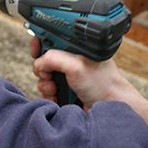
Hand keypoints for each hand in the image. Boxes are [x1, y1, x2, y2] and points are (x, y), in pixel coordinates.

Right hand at [31, 37, 147, 124]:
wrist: (111, 107)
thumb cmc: (103, 83)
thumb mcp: (77, 66)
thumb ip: (54, 58)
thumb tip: (39, 63)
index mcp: (75, 49)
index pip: (52, 39)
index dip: (41, 43)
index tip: (36, 49)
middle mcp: (71, 61)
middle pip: (44, 60)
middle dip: (42, 69)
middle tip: (49, 74)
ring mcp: (68, 77)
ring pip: (44, 77)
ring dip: (46, 85)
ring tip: (56, 89)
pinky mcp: (66, 91)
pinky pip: (48, 91)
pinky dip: (49, 95)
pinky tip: (57, 99)